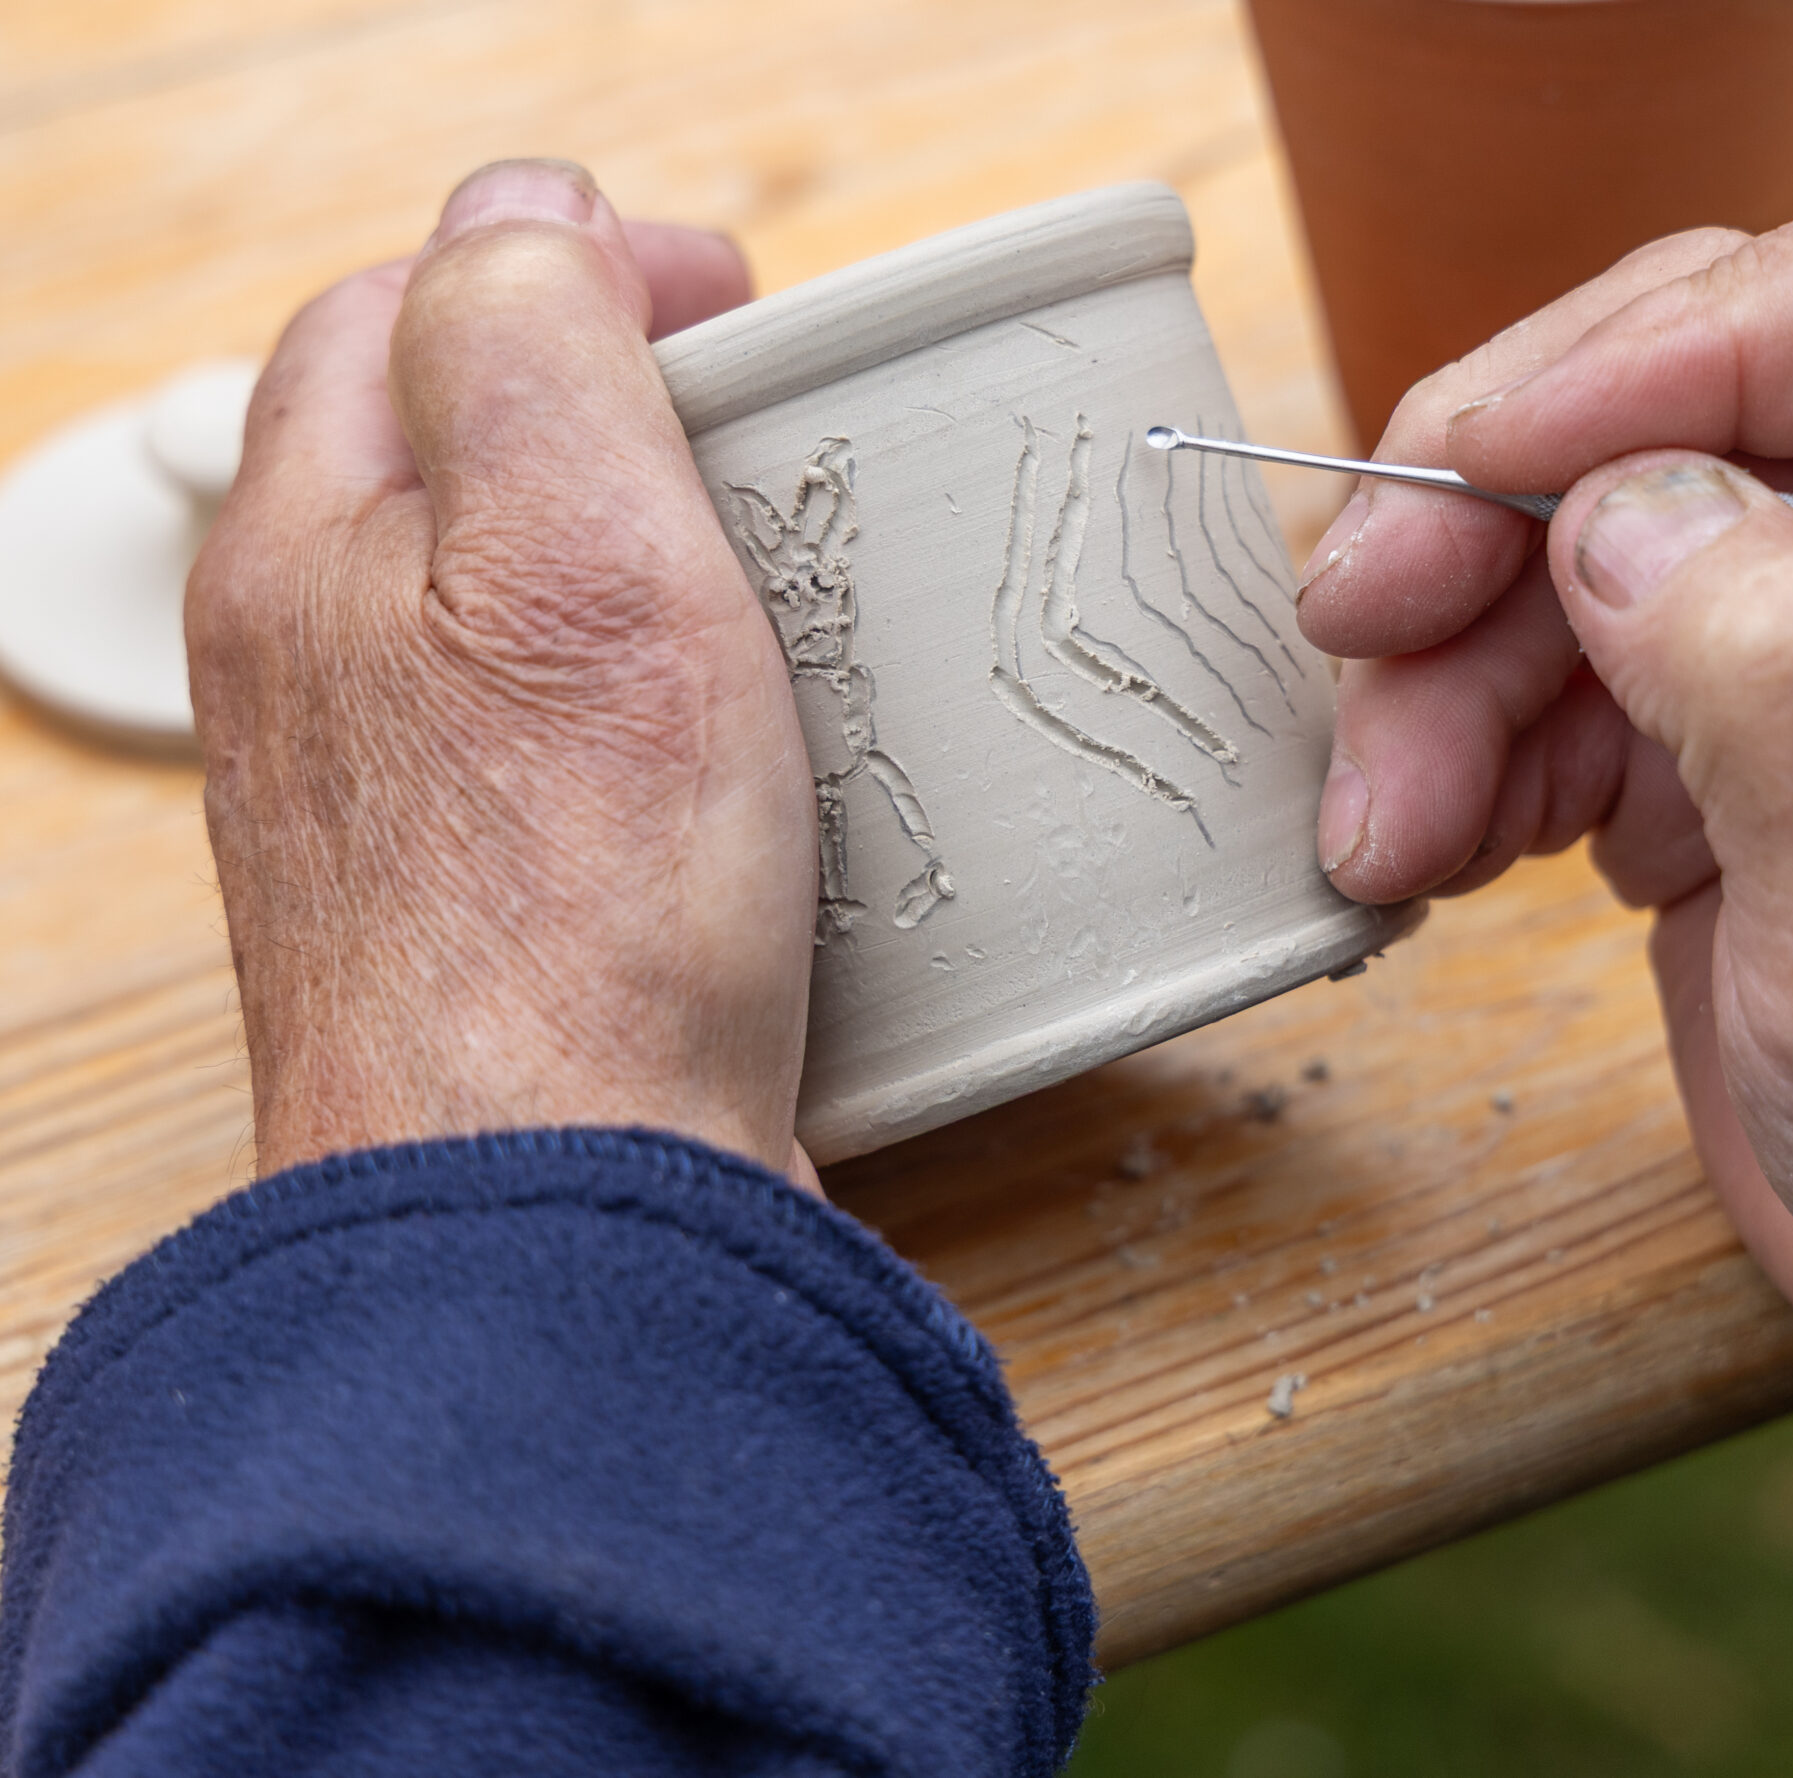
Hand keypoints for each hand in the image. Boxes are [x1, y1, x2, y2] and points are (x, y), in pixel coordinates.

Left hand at [190, 160, 821, 1187]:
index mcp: (312, 548)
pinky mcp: (483, 910)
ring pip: (515, 605)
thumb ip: (535, 338)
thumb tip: (533, 214)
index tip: (736, 308)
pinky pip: (565, 746)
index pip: (406, 309)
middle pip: (458, 456)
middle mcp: (321, 669)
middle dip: (613, 408)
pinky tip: (753, 765)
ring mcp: (394, 799)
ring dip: (645, 560)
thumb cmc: (572, 918)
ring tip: (781, 587)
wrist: (557, 1215)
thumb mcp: (578, 558)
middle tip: (767, 437)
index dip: (579, 267)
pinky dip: (660, 708)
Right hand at [1302, 179, 1792, 1382]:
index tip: (1474, 467)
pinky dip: (1467, 738)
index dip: (1654, 346)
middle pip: (1691, 404)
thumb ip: (1788, 686)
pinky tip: (1427, 842)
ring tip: (1386, 829)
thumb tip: (1622, 508)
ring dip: (1447, 661)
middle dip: (1494, 510)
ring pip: (1592, 542)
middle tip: (1354, 625)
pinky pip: (1567, 667)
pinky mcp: (1746, 739)